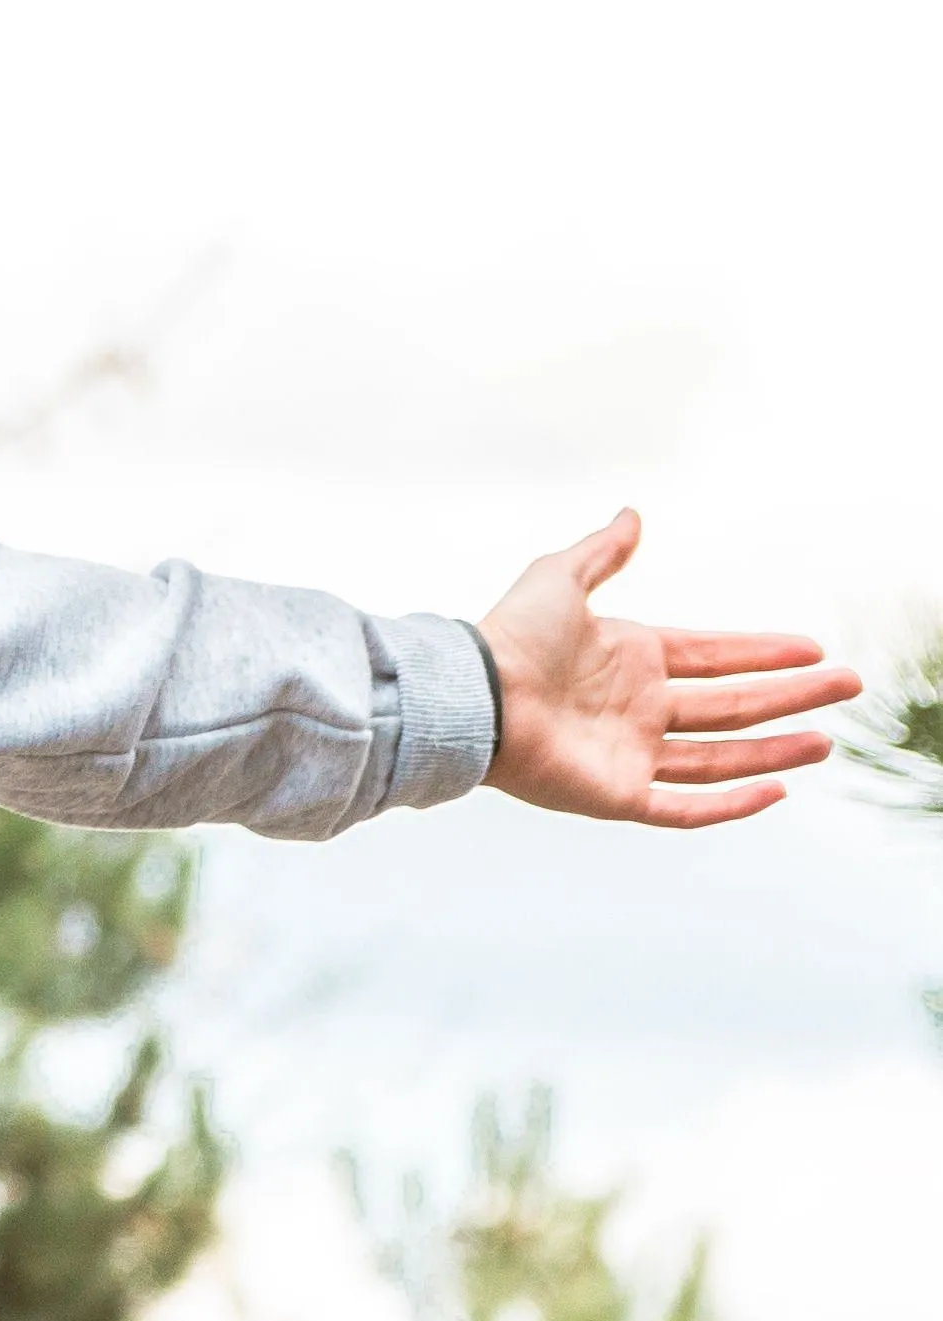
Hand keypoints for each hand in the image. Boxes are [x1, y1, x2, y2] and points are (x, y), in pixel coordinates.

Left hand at [477, 509, 855, 826]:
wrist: (473, 694)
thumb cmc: (508, 636)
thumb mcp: (559, 579)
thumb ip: (600, 552)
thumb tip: (631, 514)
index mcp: (631, 658)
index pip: (714, 657)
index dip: (762, 652)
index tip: (811, 648)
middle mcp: (638, 708)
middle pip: (732, 706)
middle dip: (791, 697)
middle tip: (847, 686)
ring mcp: (631, 753)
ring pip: (722, 757)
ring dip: (775, 750)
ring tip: (828, 741)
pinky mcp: (619, 796)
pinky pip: (687, 806)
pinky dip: (733, 804)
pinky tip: (777, 791)